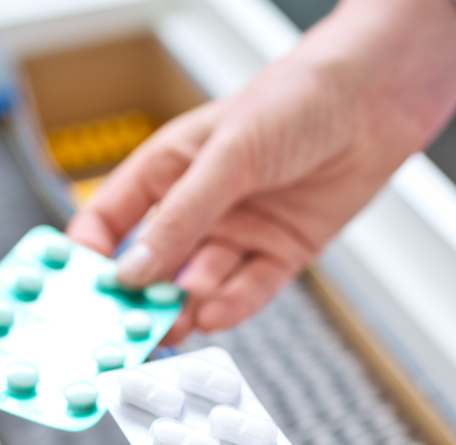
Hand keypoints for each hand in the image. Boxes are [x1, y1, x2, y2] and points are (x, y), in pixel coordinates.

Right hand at [66, 0, 455, 342]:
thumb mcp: (226, 157)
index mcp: (168, 169)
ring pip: (198, 285)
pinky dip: (232, 306)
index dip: (91, 255)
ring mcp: (240, 231)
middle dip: (137, 298)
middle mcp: (201, 205)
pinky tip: (214, 316)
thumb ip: (180, 217)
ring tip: (167, 330)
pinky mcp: (282, 252)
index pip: (110, 219)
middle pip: (153, 264)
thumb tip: (131, 271)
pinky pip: (249, 289)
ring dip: (182, 309)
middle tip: (121, 332)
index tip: (79, 291)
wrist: (376, 101)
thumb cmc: (295, 100)